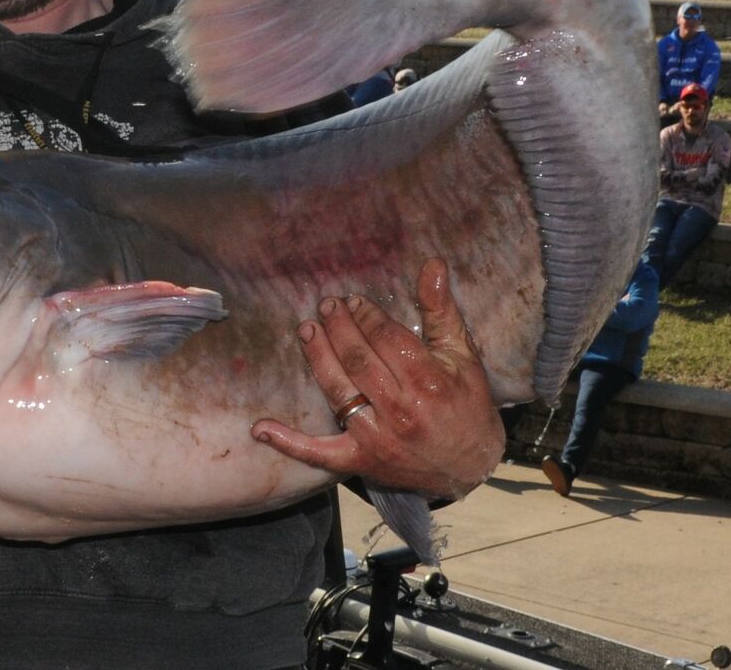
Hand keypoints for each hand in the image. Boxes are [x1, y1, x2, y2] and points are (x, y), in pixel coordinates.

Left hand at [252, 259, 501, 500]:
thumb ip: (441, 311)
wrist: (470, 465)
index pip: (386, 338)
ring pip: (337, 392)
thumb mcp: (462, 355)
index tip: (353, 300)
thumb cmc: (467, 404)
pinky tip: (260, 428)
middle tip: (325, 305)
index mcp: (428, 380)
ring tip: (307, 330)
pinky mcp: (361, 461)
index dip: (366, 315)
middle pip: (358, 360)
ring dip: (317, 358)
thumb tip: (431, 265)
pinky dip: (288, 443)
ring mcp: (377, 438)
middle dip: (338, 328)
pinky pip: (319, 454)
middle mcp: (401, 410)